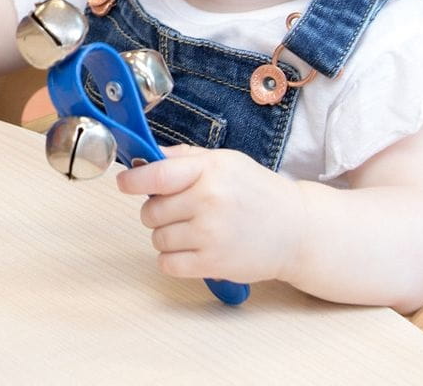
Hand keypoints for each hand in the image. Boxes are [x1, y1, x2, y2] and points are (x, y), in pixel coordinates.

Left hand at [116, 145, 306, 284]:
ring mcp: (211, 234)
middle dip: (157, 211)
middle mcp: (209, 201)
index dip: (132, 181)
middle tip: (180, 211)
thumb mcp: (225, 162)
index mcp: (209, 171)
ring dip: (167, 236)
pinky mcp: (213, 264)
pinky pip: (167, 264)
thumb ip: (183, 158)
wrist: (297, 230)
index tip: (125, 184)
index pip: (156, 175)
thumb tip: (144, 158)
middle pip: (150, 211)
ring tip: (193, 230)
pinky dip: (172, 259)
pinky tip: (191, 250)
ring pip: (156, 238)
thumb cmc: (258, 193)